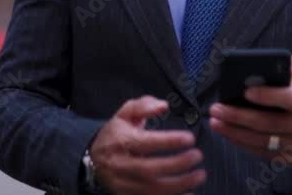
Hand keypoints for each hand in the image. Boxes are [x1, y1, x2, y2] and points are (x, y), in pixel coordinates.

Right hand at [90, 96, 205, 194]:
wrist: (93, 158)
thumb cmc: (115, 134)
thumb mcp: (125, 114)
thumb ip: (144, 106)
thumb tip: (163, 106)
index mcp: (121, 141)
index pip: (146, 143)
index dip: (169, 141)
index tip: (189, 138)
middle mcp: (120, 164)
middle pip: (149, 169)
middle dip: (176, 165)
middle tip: (197, 156)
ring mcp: (123, 183)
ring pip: (151, 189)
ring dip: (178, 185)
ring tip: (198, 176)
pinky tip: (188, 194)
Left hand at [208, 55, 291, 164]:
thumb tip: (272, 66)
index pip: (289, 99)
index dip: (267, 96)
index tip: (246, 92)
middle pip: (269, 123)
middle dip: (239, 116)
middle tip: (217, 109)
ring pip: (262, 141)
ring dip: (235, 132)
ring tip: (216, 122)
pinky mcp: (290, 159)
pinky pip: (263, 153)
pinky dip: (243, 144)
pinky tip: (229, 133)